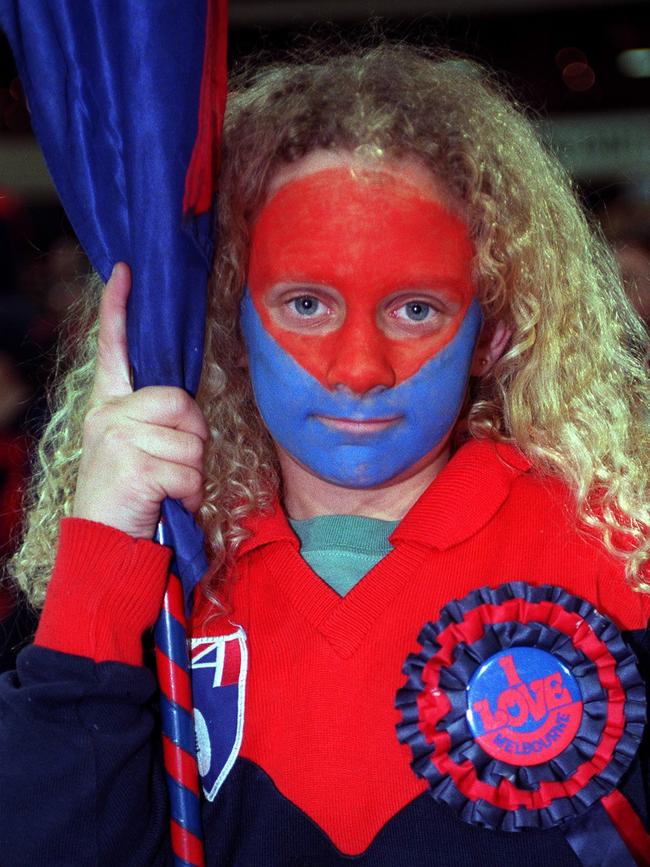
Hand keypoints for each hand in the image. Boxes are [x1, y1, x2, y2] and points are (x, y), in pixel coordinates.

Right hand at [73, 263, 208, 538]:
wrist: (102, 545)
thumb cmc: (128, 497)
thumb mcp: (135, 450)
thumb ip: (155, 422)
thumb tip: (187, 408)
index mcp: (108, 405)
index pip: (113, 348)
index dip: (118, 309)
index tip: (125, 271)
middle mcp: (108, 414)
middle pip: (182, 401)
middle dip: (194, 436)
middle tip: (174, 464)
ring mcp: (117, 438)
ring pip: (192, 441)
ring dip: (191, 473)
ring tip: (164, 488)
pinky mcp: (133, 464)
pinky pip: (190, 471)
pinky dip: (188, 494)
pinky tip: (164, 503)